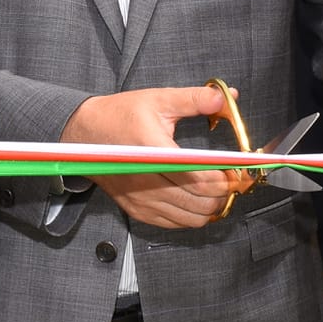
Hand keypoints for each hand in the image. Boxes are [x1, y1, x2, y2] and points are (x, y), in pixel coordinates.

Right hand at [60, 85, 236, 229]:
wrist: (83, 135)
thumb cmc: (119, 116)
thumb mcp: (157, 99)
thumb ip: (194, 99)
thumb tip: (224, 98)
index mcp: (151, 150)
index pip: (199, 176)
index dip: (225, 178)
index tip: (239, 170)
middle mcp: (145, 180)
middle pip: (200, 201)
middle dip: (224, 192)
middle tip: (234, 178)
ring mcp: (141, 199)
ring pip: (191, 217)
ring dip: (212, 206)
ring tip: (218, 188)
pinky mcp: (138, 210)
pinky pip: (175, 224)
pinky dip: (193, 216)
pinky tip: (198, 199)